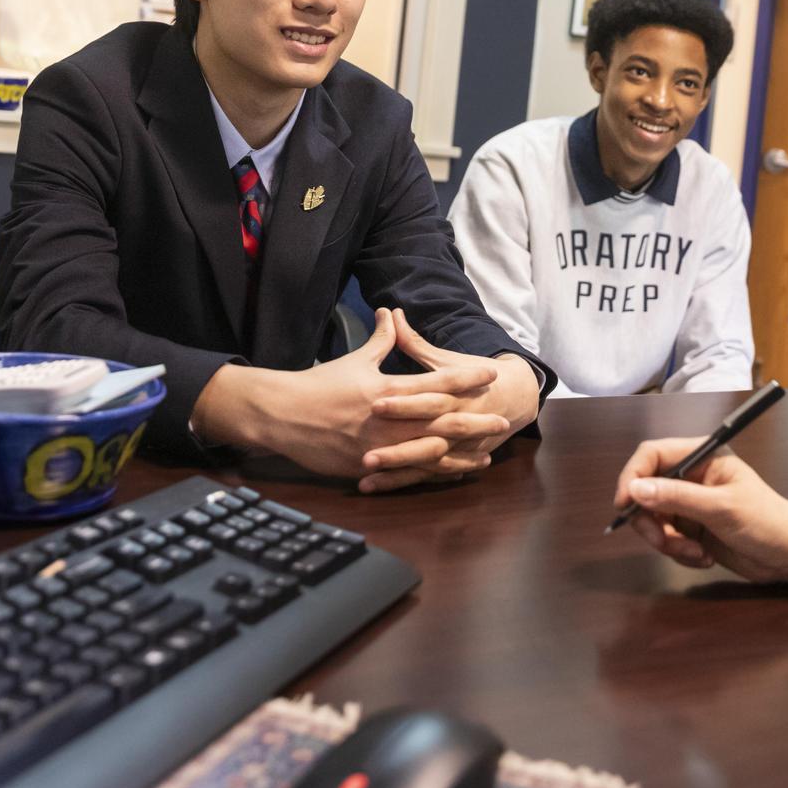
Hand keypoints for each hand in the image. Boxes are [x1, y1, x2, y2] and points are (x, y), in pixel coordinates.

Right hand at [190, 308, 509, 491]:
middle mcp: (389, 419)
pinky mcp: (369, 467)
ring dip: (462, 452)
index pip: (435, 382)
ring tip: (488, 452)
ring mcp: (381, 446)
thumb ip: (381, 340)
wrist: (283, 415)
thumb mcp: (355, 360)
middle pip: (442, 421)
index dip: (465, 378)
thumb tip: (392, 313)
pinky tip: (453, 474)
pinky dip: (433, 474)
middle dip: (475, 420)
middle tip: (504, 419)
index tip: (491, 373)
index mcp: (388, 389)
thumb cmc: (320, 384)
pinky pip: (408, 473)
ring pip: (430, 452)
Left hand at [356, 309, 541, 492]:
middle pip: (428, 436)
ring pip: (427, 462)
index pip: (428, 399)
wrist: (516, 397)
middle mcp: (457, 422)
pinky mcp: (455, 460)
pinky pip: (429, 475)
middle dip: (398, 447)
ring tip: (366, 475)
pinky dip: (406, 482)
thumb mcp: (446, 358)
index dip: (404, 403)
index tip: (375, 405)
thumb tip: (390, 313)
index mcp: (454, 394)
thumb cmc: (476, 374)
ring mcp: (458, 445)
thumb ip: (414, 341)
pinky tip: (376, 487)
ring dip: (397, 471)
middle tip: (366, 453)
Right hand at [611, 438, 787, 583]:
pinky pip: (666, 538)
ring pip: (654, 519)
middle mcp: (691, 476)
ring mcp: (689, 503)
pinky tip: (704, 557)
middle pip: (646, 490)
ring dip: (668, 541)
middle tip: (662, 542)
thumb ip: (677, 497)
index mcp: (702, 456)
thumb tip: (636, 489)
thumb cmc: (765, 521)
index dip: (633, 476)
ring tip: (695, 553)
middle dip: (651, 520)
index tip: (625, 505)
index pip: (652, 455)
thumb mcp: (721, 509)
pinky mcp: (690, 528)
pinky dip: (679, 551)